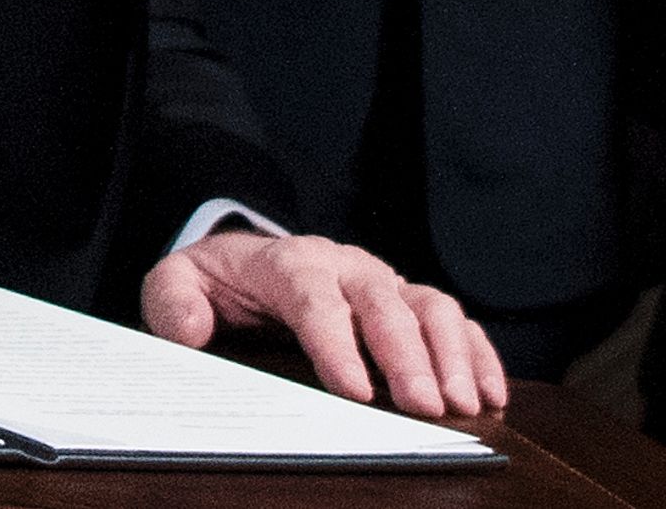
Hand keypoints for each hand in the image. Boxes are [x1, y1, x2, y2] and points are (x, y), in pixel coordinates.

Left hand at [137, 228, 507, 419]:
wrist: (248, 257)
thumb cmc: (218, 281)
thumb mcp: (177, 282)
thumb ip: (174, 301)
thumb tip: (192, 332)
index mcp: (292, 263)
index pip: (318, 301)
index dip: (339, 345)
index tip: (357, 391)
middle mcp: (348, 266)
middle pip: (386, 305)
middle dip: (411, 358)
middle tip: (428, 409)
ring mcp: (384, 280)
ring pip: (431, 305)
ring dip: (453, 355)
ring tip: (467, 404)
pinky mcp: (407, 297)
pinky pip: (453, 318)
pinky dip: (477, 352)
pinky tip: (491, 392)